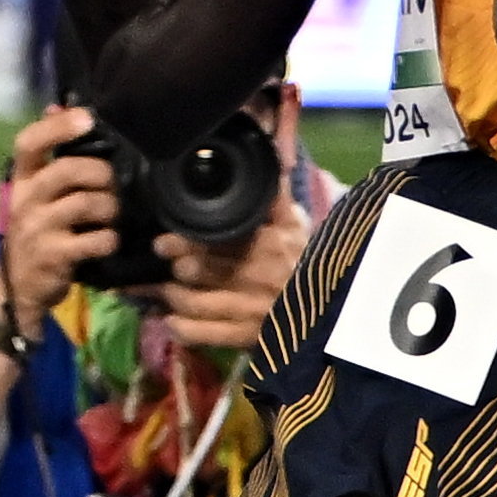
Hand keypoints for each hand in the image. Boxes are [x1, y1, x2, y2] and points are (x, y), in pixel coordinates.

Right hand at [0, 106, 117, 321]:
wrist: (20, 283)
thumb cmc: (39, 228)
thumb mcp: (37, 191)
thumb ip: (50, 154)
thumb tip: (57, 105)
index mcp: (22, 179)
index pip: (29, 143)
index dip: (58, 127)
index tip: (87, 117)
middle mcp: (26, 199)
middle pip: (67, 170)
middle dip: (101, 173)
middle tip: (113, 185)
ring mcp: (37, 228)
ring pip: (86, 204)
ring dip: (110, 208)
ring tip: (112, 216)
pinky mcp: (53, 256)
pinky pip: (95, 240)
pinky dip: (109, 239)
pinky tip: (108, 241)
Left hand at [155, 155, 310, 363]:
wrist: (333, 310)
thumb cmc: (307, 262)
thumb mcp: (296, 224)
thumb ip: (276, 197)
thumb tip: (266, 158)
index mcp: (265, 245)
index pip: (211, 240)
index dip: (181, 242)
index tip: (163, 242)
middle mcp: (253, 277)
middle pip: (195, 270)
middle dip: (173, 265)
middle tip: (163, 261)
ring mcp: (248, 311)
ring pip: (191, 302)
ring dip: (171, 295)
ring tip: (164, 289)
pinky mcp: (245, 338)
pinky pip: (201, 335)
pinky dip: (180, 329)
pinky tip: (171, 321)